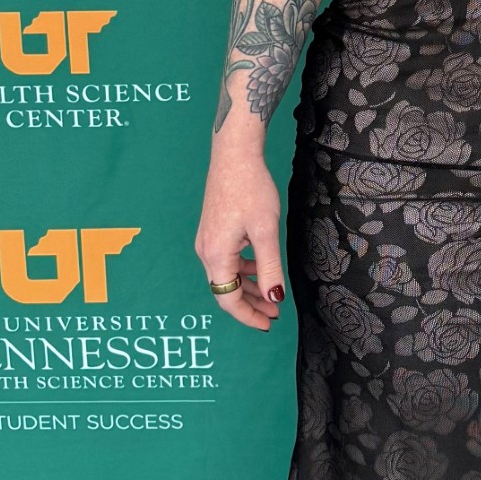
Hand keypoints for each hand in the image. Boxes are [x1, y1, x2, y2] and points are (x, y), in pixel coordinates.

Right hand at [194, 136, 286, 332]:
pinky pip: (226, 261)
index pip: (228, 299)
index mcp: (216, 255)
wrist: (234, 155)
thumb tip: (273, 298)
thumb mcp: (266, 231)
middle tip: (274, 313)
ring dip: (248, 287)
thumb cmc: (251, 189)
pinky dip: (243, 270)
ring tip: (271, 295)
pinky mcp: (212, 231)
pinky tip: (260, 269)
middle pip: (225, 290)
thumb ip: (269, 267)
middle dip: (250, 304)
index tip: (268, 323)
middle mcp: (206, 251)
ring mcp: (207, 241)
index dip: (248, 315)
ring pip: (226, 275)